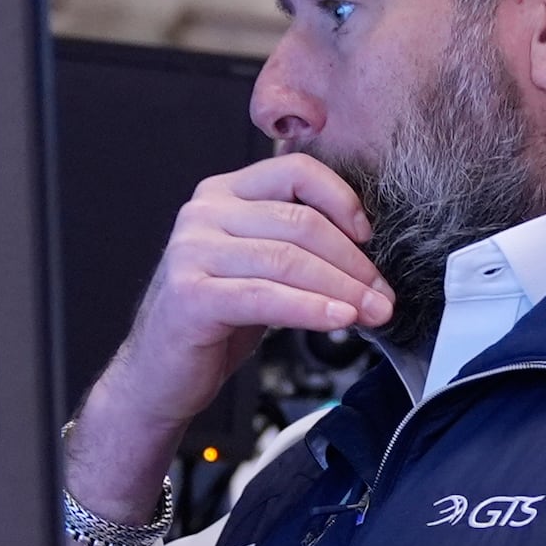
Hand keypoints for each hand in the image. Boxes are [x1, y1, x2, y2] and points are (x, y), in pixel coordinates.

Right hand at [79, 154, 395, 471]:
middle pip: (300, 222)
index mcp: (225, 193)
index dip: (342, 200)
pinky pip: (266, 296)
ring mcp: (192, 251)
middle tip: (384, 294)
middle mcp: (204, 213)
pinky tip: (340, 319)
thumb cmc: (217, 319)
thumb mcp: (261, 268)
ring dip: (343, 289)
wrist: (161, 374)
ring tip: (374, 312)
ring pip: (289, 260)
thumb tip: (370, 259)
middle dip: (354, 263)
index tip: (371, 237)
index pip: (296, 170)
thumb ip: (299, 247)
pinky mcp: (190, 294)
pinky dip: (311, 309)